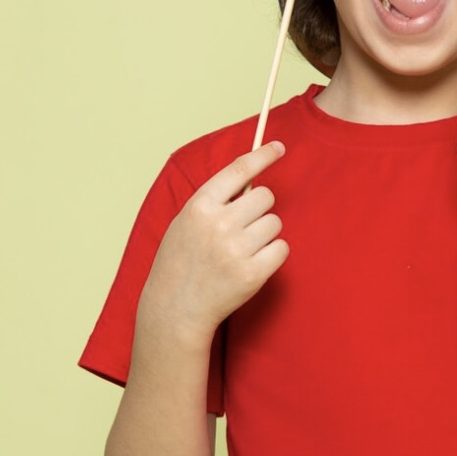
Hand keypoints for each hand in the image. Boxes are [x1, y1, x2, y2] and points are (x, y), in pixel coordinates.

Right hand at [139, 142, 289, 341]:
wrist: (175, 308)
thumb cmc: (180, 261)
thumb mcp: (185, 221)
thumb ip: (214, 201)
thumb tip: (251, 178)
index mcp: (199, 206)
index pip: (239, 170)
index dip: (262, 155)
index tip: (278, 148)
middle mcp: (219, 224)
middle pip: (265, 196)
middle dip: (259, 208)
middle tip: (243, 226)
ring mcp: (236, 250)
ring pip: (275, 223)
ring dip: (265, 233)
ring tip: (241, 249)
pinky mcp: (253, 274)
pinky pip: (282, 248)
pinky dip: (272, 254)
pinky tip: (252, 263)